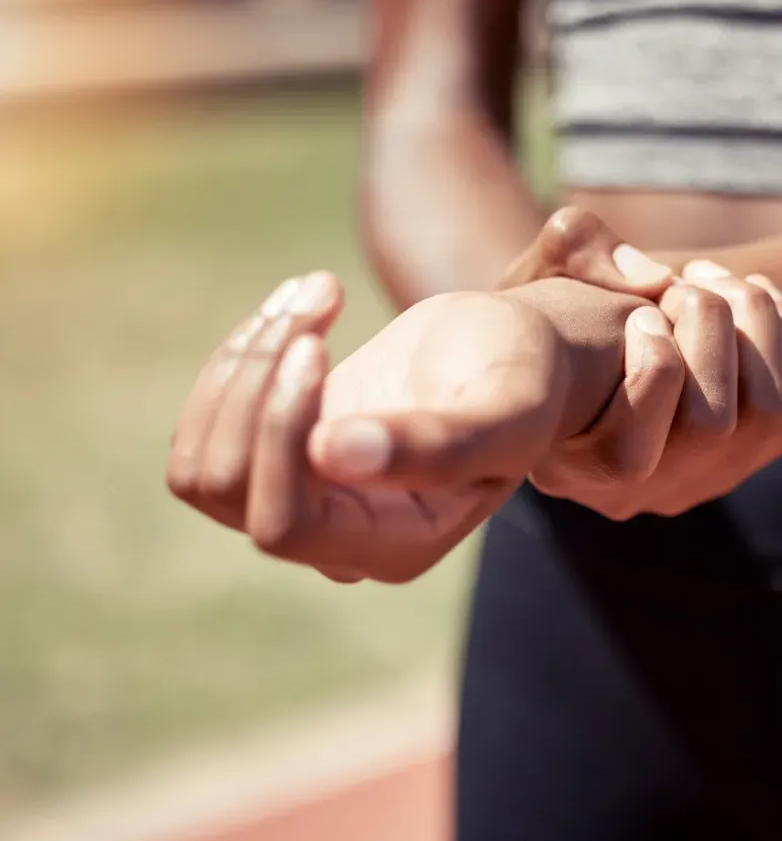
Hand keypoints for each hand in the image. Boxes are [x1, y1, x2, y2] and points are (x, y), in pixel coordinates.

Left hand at [166, 272, 573, 583]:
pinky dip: (237, 356)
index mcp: (398, 546)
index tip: (313, 347)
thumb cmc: (522, 378)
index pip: (286, 524)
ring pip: (201, 464)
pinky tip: (296, 310)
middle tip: (320, 297)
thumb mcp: (505, 406)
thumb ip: (440, 444)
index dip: (277, 437)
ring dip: (242, 362)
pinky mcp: (276, 458)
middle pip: (227, 489)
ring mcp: (301, 501)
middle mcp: (339, 540)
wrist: (509, 353)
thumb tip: (333, 456)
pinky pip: (205, 429)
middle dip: (256, 381)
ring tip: (313, 294)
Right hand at [504, 207, 781, 519]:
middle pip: (711, 425)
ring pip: (768, 411)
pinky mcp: (746, 461)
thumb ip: (573, 249)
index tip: (641, 311)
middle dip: (709, 325)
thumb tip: (654, 278)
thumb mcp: (539, 270)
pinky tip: (747, 297)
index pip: (627, 456)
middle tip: (683, 282)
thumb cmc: (554, 306)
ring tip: (713, 279)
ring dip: (752, 320)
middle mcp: (635, 496)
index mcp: (563, 466)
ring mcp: (697, 484)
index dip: (651, 366)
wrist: (588, 338)